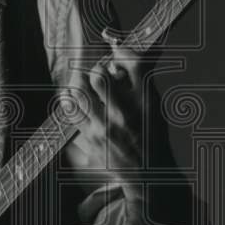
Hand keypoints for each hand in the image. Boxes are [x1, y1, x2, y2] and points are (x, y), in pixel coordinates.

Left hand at [70, 32, 146, 200]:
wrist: (147, 172)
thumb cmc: (151, 134)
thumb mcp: (154, 104)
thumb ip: (139, 77)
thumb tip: (117, 51)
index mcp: (145, 102)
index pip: (131, 64)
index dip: (119, 53)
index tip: (115, 56)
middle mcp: (125, 114)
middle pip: (98, 76)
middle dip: (94, 69)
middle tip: (96, 72)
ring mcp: (105, 129)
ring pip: (79, 92)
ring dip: (78, 82)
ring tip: (82, 82)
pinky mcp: (91, 140)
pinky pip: (72, 112)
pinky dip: (71, 100)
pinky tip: (75, 99)